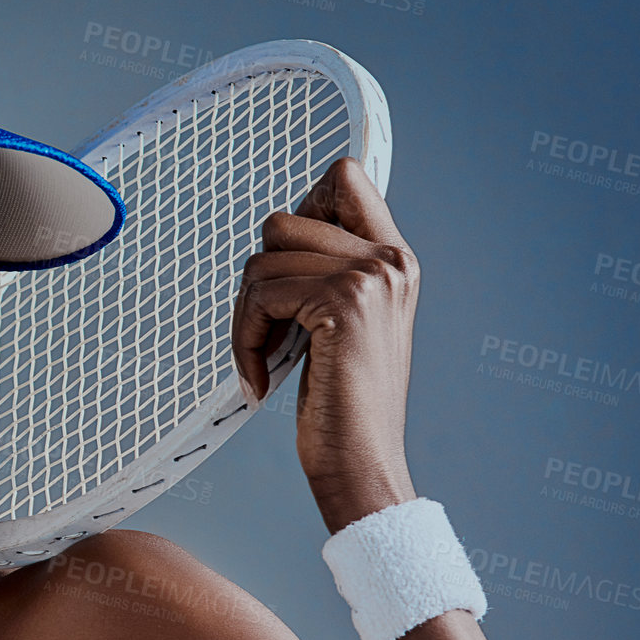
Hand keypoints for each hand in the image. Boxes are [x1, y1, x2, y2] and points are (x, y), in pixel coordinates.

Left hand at [231, 156, 419, 532]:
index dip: (301, 210)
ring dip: (247, 317)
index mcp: (393, 258)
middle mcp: (389, 259)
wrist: (362, 463)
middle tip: (268, 333)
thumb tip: (277, 231)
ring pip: (262, 261)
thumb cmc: (342, 407)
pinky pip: (260, 296)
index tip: (288, 276)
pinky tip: (259, 380)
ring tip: (265, 361)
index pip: (344, 176)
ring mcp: (370, 277)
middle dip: (258, 282)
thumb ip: (325, 273)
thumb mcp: (339, 325)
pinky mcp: (343, 303)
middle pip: (282, 222)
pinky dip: (245, 340)